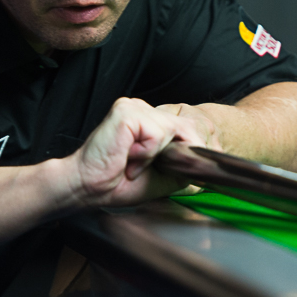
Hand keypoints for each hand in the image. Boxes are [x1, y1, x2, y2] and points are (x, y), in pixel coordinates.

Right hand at [67, 98, 213, 208]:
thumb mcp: (162, 177)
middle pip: (187, 127)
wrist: (87, 188)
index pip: (187, 127)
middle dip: (186, 153)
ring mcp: (135, 108)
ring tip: (135, 167)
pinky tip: (129, 158)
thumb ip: (184, 165)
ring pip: (175, 130)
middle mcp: (143, 110)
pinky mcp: (127, 112)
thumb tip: (209, 163)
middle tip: (160, 171)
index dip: (196, 148)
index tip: (195, 167)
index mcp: (150, 121)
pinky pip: (158, 133)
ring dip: (160, 157)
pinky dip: (148, 152)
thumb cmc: (116, 184)